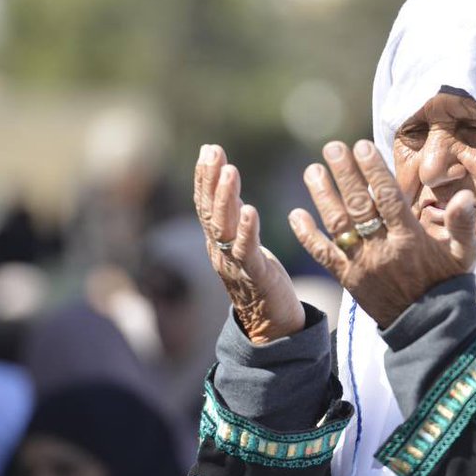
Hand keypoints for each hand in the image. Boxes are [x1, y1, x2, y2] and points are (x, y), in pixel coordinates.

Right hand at [194, 144, 306, 343]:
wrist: (270, 326)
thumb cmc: (260, 281)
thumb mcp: (244, 243)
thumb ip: (234, 218)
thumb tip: (228, 184)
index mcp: (218, 242)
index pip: (206, 204)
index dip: (204, 177)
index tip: (209, 149)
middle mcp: (219, 250)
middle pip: (209, 210)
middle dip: (209, 179)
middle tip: (213, 151)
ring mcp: (234, 263)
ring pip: (223, 226)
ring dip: (225, 197)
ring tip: (230, 170)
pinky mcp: (254, 275)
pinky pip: (246, 250)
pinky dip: (246, 229)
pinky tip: (249, 209)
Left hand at [289, 139, 475, 327]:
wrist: (428, 326)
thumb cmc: (448, 282)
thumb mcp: (465, 254)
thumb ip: (463, 224)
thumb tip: (465, 196)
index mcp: (410, 240)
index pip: (389, 199)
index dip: (374, 172)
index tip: (362, 146)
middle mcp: (383, 250)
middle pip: (359, 207)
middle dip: (345, 175)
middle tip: (333, 148)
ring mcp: (362, 265)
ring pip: (337, 226)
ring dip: (323, 197)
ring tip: (312, 170)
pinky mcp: (347, 279)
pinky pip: (323, 255)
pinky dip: (308, 235)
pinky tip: (295, 215)